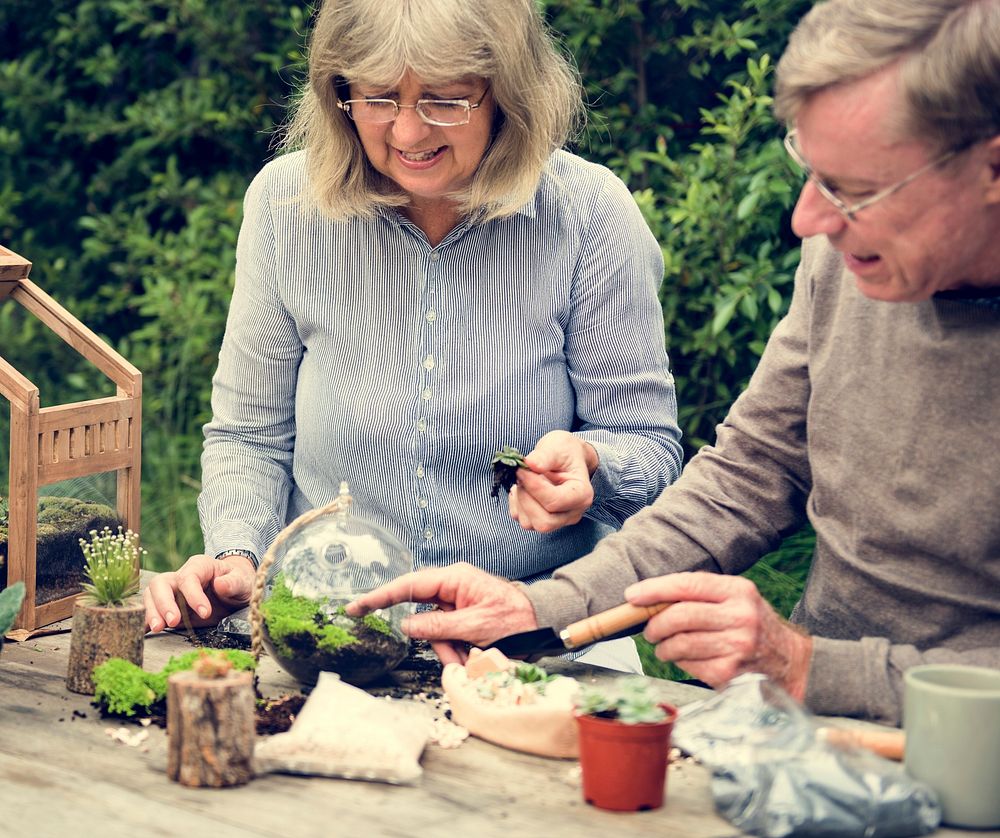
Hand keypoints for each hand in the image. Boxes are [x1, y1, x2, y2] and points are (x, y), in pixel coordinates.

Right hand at [143, 553, 255, 632]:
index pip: (188, 578)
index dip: (193, 595)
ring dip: (152, 612)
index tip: (205, 613)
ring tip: (158, 628)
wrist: (235, 590)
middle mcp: (181, 577)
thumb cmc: (238, 581)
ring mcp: (172, 592)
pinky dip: (145, 620)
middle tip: (172, 622)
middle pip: (161, 584)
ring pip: (151, 596)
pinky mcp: (169, 607)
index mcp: (199, 566)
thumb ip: (233, 583)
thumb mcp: (243, 581)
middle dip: (163, 603)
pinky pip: (151, 610)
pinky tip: (141, 632)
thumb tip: (220, 585)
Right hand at [345, 562, 538, 664]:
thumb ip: (437, 626)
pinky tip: (476, 658)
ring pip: (436, 632)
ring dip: (451, 652)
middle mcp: (452, 587)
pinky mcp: (463, 616)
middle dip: (437, 642)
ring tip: (475, 660)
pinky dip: (459, 652)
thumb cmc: (516, 618)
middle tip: (456, 657)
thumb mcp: (474, 625)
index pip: (408, 586)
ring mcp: (458, 602)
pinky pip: (449, 637)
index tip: (357, 606)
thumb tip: (407, 625)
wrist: (543, 622)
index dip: (380, 597)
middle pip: (423, 616)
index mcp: (453, 579)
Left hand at [509, 430, 597, 532]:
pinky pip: (522, 519)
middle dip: (526, 498)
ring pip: (530, 523)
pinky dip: (516, 504)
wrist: (566, 458)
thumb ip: (545, 455)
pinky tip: (523, 488)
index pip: (554, 501)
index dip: (533, 486)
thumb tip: (529, 464)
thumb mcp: (558, 445)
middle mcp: (572, 513)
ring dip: (519, 500)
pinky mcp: (542, 520)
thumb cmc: (565, 451)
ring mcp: (558, 520)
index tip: (521, 469)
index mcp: (582, 494)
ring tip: (523, 480)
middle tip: (521, 476)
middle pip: (544, 521)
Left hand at [626, 572, 813, 700]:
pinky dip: (679, 662)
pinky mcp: (730, 672)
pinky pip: (689, 665)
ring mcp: (736, 646)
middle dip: (654, 623)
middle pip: (680, 616)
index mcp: (738, 591)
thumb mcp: (736, 599)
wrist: (791, 662)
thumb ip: (700, 595)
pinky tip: (685, 659)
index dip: (655, 589)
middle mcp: (740, 617)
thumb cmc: (752, 625)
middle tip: (648, 629)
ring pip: (680, 643)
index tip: (632, 596)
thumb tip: (650, 599)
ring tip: (663, 646)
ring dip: (663, 646)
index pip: (688, 585)